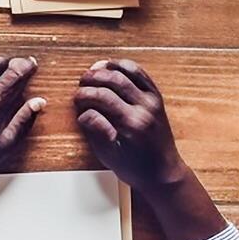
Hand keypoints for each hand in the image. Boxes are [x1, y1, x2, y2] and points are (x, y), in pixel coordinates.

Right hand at [73, 59, 186, 192]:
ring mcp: (153, 101)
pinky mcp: (157, 98)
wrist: (163, 173)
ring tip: (94, 71)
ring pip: (128, 71)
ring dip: (108, 68)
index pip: (101, 97)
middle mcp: (145, 108)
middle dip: (93, 77)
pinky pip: (141, 74)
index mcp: (132, 123)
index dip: (83, 95)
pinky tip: (113, 67)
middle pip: (114, 80)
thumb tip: (84, 112)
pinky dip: (126, 66)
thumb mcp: (109, 155)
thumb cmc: (136, 167)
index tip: (75, 98)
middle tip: (81, 82)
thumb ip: (95, 131)